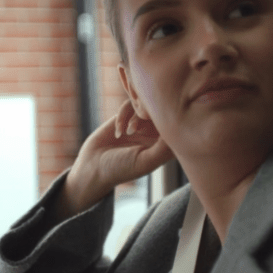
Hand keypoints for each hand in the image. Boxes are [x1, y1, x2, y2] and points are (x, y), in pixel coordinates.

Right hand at [55, 100, 173, 220]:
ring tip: (129, 133)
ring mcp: (140, 123)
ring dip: (137, 117)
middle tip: (139, 128)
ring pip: (147, 104)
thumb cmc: (122, 169)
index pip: (178, 125)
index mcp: (165, 145)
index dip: (170, 122)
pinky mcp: (126, 115)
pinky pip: (130, 103)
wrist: (93, 167)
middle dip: (152, 116)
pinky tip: (118, 133)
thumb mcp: (146, 161)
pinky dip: (123, 116)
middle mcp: (155, 133)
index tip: (158, 130)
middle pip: (163, 111)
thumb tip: (179, 128)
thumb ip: (164, 148)